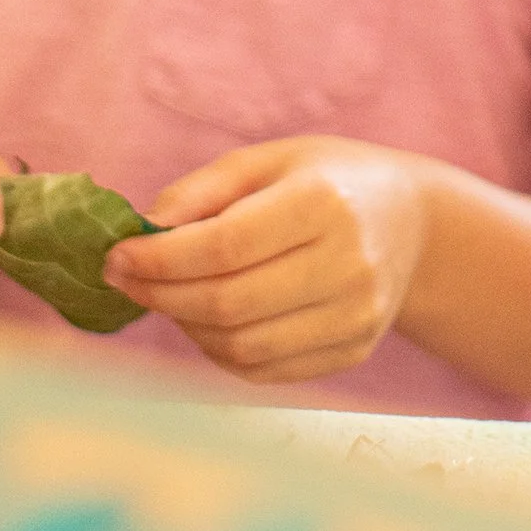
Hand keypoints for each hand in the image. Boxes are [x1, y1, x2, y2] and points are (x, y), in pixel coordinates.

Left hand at [109, 136, 428, 381]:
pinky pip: (265, 370)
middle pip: (230, 303)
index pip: (226, 246)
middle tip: (124, 280)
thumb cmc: (329, 180)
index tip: (117, 255)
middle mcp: (348, 264)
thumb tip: (143, 229)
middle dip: (162, 295)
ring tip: (165, 296)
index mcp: (325, 203)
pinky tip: (205, 319)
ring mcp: (356, 317)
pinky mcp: (353, 352)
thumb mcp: (271, 160)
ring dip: (186, 326)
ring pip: (243, 347)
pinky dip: (220, 351)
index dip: (161, 258)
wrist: (414, 224)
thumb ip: (204, 190)